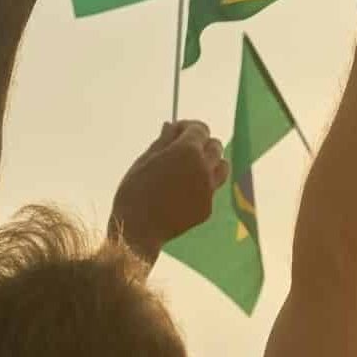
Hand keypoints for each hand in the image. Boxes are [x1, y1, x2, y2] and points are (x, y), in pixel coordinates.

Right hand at [110, 121, 228, 260]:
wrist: (138, 230)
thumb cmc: (135, 191)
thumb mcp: (145, 160)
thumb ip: (163, 142)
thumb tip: (171, 126)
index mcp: (188, 151)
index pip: (200, 129)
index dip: (187, 127)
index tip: (175, 132)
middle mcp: (204, 168)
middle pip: (215, 146)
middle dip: (200, 143)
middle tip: (181, 150)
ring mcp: (208, 189)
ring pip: (222, 167)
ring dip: (210, 162)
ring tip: (191, 169)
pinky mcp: (207, 208)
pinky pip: (212, 189)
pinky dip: (202, 184)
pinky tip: (183, 191)